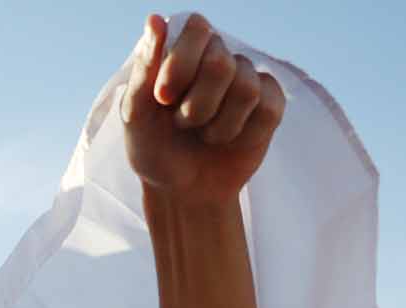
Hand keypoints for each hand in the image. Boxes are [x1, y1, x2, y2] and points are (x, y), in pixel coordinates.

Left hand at [120, 13, 285, 204]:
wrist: (182, 191)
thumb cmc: (153, 150)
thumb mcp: (136, 115)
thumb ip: (144, 69)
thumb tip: (155, 19)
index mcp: (182, 51)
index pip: (197, 27)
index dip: (181, 63)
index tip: (163, 98)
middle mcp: (216, 57)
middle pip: (220, 62)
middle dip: (196, 106)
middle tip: (183, 124)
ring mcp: (246, 78)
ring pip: (245, 87)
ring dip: (218, 125)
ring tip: (204, 134)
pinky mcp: (270, 103)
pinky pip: (269, 107)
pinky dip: (243, 133)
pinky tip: (231, 140)